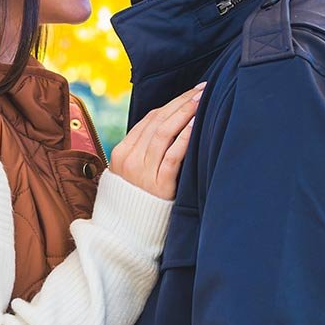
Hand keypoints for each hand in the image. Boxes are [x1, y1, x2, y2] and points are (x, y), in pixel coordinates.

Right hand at [107, 83, 202, 199]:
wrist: (128, 234)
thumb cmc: (139, 201)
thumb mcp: (134, 172)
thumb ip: (146, 151)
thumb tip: (172, 125)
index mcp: (122, 152)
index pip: (150, 119)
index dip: (172, 103)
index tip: (191, 92)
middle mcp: (129, 159)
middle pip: (158, 121)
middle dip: (182, 102)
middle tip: (203, 89)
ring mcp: (142, 172)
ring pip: (164, 133)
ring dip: (185, 114)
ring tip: (202, 101)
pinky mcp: (158, 186)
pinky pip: (172, 155)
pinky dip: (185, 137)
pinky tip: (197, 125)